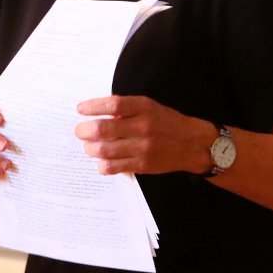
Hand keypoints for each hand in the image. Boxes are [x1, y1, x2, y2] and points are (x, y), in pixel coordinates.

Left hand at [74, 95, 213, 175]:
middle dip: (85, 131)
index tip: (81, 109)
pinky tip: (101, 161)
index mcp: (143, 108)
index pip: (113, 105)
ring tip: (89, 147)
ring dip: (90, 149)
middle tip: (80, 131)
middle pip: (104, 129)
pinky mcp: (142, 164)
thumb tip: (97, 113)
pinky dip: (102, 165)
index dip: (93, 107)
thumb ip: (126, 109)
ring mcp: (142, 147)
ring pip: (105, 150)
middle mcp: (142, 127)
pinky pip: (114, 167)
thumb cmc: (166, 122)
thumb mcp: (149, 107)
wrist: (191, 143)